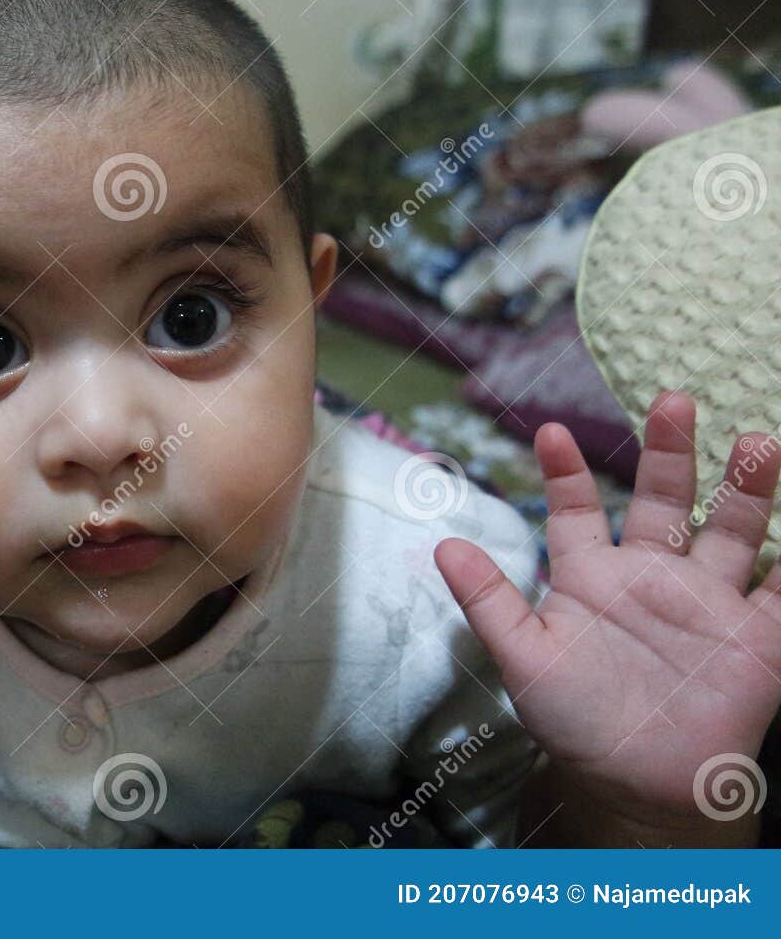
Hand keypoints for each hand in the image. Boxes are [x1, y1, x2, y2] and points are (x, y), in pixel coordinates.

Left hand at [434, 391, 780, 830]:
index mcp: (592, 577)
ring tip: (757, 443)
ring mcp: (708, 604)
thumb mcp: (524, 660)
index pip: (577, 511)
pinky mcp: (757, 640)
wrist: (637, 790)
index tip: (551, 433)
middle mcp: (652, 578)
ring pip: (731, 532)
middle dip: (669, 454)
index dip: (565, 474)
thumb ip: (488, 601)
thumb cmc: (575, 723)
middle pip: (665, 501)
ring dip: (745, 490)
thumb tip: (442, 545)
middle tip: (672, 401)